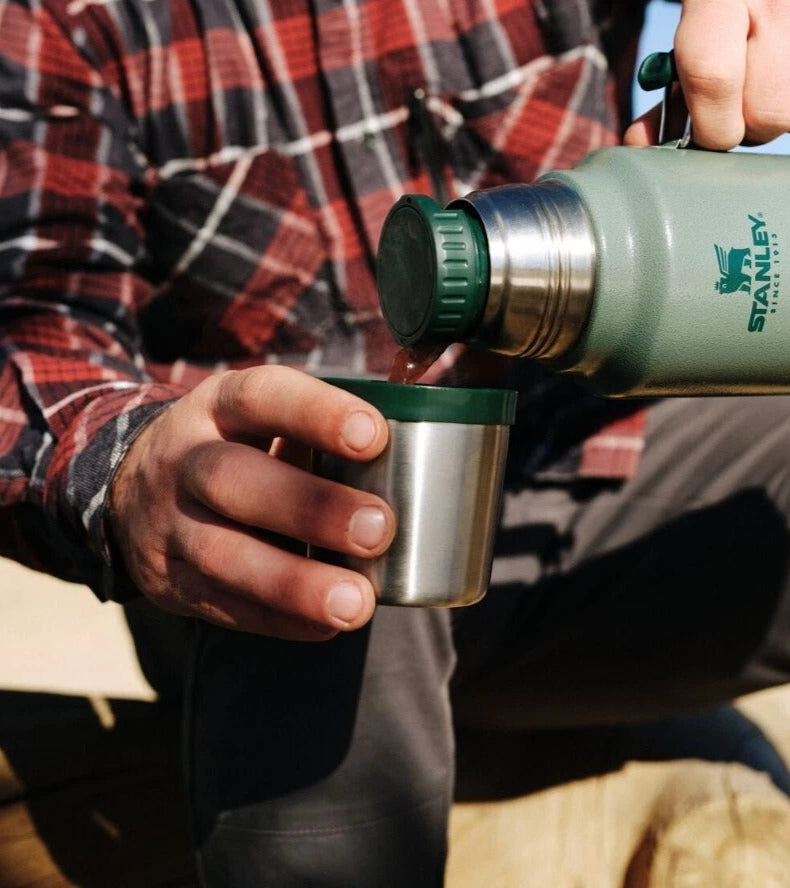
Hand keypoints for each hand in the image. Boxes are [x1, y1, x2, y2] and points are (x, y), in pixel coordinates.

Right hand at [108, 367, 394, 640]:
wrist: (133, 491)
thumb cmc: (241, 447)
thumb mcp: (265, 417)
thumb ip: (326, 428)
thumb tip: (424, 443)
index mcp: (221, 405)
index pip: (263, 396)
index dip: (317, 413)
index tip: (375, 436)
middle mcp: (186, 459)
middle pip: (234, 479)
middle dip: (311, 507)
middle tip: (380, 529)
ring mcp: (168, 524)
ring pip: (222, 555)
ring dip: (295, 583)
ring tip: (357, 603)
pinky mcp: (167, 582)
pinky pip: (219, 607)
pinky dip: (279, 619)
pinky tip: (329, 626)